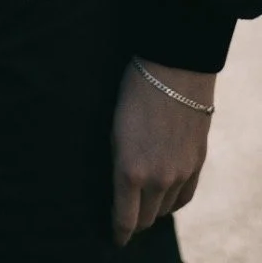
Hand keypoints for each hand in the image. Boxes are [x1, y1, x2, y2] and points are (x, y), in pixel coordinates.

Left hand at [112, 57, 214, 245]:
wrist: (174, 72)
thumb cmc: (134, 94)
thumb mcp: (114, 129)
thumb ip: (120, 162)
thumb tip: (121, 183)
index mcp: (130, 171)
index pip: (125, 218)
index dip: (118, 232)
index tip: (114, 239)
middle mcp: (158, 179)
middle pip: (146, 218)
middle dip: (134, 222)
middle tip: (126, 220)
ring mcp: (180, 174)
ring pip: (165, 209)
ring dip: (153, 210)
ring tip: (143, 208)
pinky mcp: (196, 164)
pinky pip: (185, 197)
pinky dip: (173, 202)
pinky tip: (166, 200)